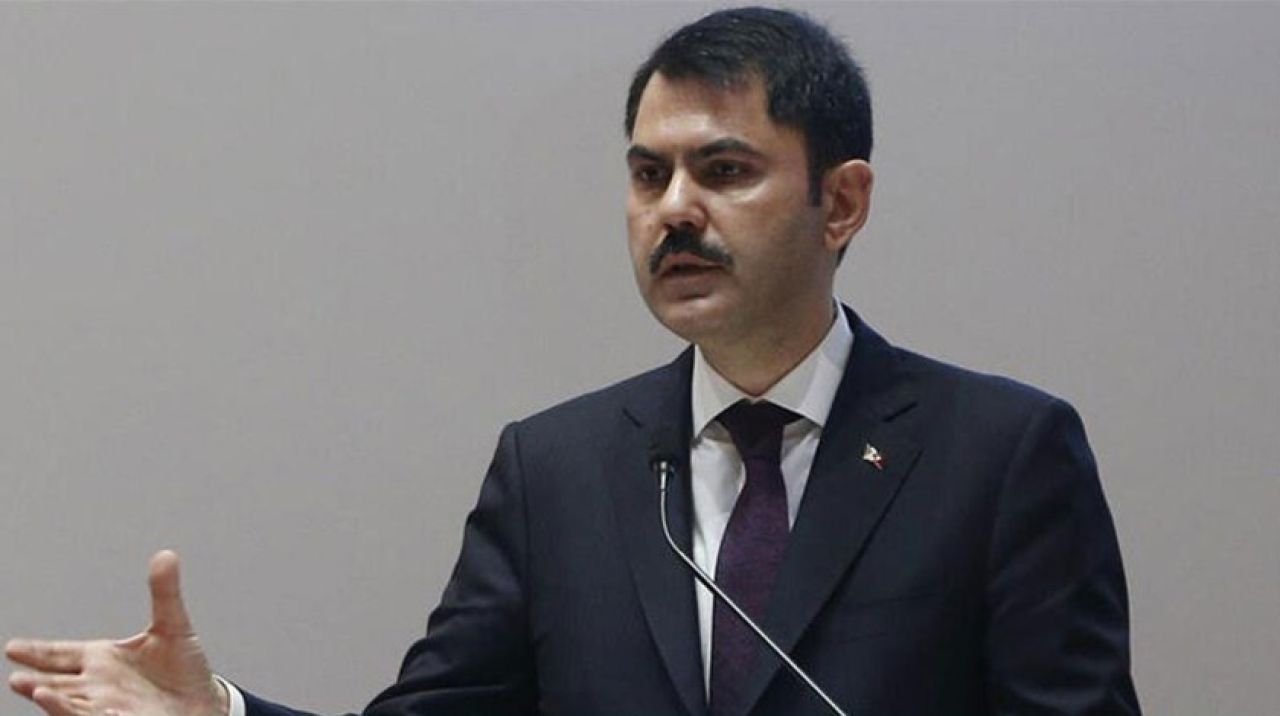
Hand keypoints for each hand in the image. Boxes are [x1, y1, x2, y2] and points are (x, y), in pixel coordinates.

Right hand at [6, 551, 227, 715]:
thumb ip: (164, 593)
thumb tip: (166, 555)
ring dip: (56, 702)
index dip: (38, 652)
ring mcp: (108, 707)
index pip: (61, 654)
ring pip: (74, 706)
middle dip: (37, 682)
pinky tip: (81, 711)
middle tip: (18, 678)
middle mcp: (99, 685)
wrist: (203, 703)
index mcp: (103, 658)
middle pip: (58, 684)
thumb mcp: (174, 626)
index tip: (14, 647)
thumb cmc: (183, 670)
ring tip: (40, 692)